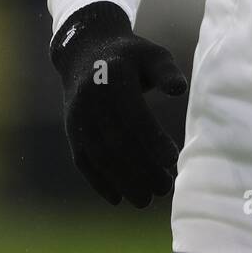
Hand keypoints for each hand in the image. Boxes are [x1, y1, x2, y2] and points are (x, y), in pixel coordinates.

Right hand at [50, 1, 186, 207]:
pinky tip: (118, 199)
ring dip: (121, 182)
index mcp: (113, 78)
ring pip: (99, 156)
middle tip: (165, 188)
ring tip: (146, 200)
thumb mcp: (152, 55)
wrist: (86, 52)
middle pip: (116, 141)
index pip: (133, 115)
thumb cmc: (131, 57)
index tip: (173, 159)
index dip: (152, 139)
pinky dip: (98, 182)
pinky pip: (83, 160)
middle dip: (140, 169)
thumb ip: (167, 72)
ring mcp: (78, 117)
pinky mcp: (72, 130)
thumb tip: (179, 90)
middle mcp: (90, 99)